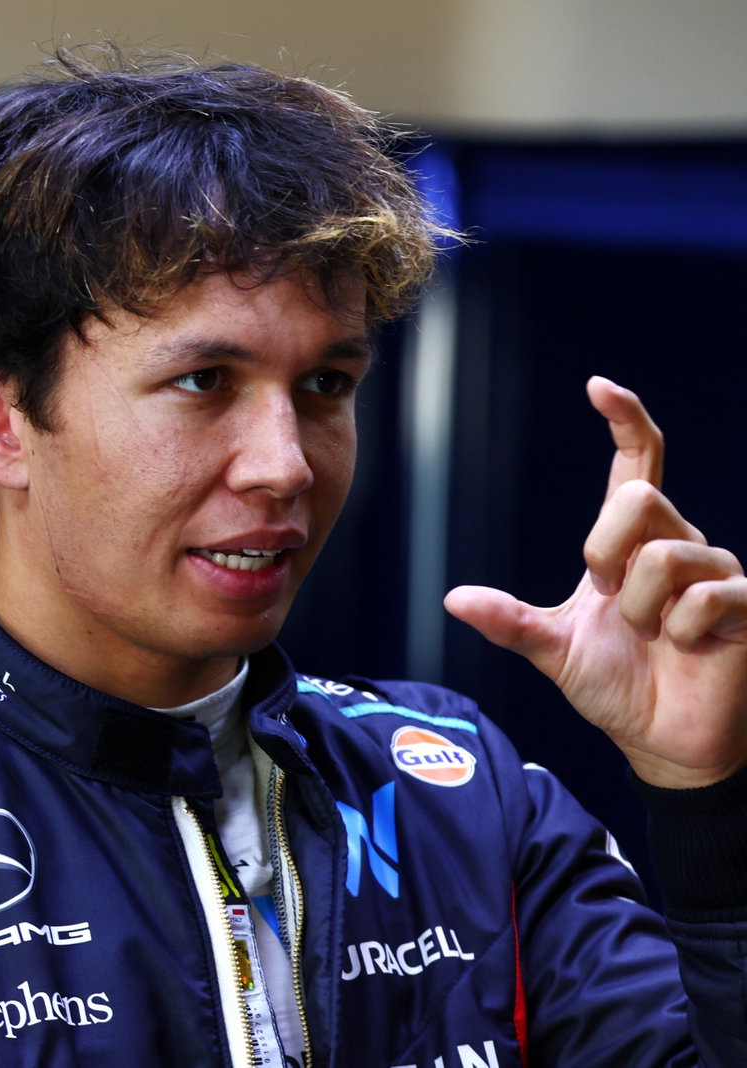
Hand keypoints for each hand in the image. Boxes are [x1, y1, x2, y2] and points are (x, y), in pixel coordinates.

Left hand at [444, 376, 746, 788]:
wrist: (662, 739)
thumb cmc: (615, 686)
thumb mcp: (552, 650)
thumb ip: (508, 622)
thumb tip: (453, 598)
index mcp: (629, 544)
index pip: (637, 463)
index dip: (625, 421)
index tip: (599, 387)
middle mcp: (675, 545)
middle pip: (640, 498)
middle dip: (606, 550)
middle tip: (607, 598)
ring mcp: (715, 572)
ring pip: (666, 551)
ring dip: (641, 605)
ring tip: (650, 635)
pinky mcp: (744, 605)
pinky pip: (704, 595)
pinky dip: (678, 629)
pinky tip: (684, 647)